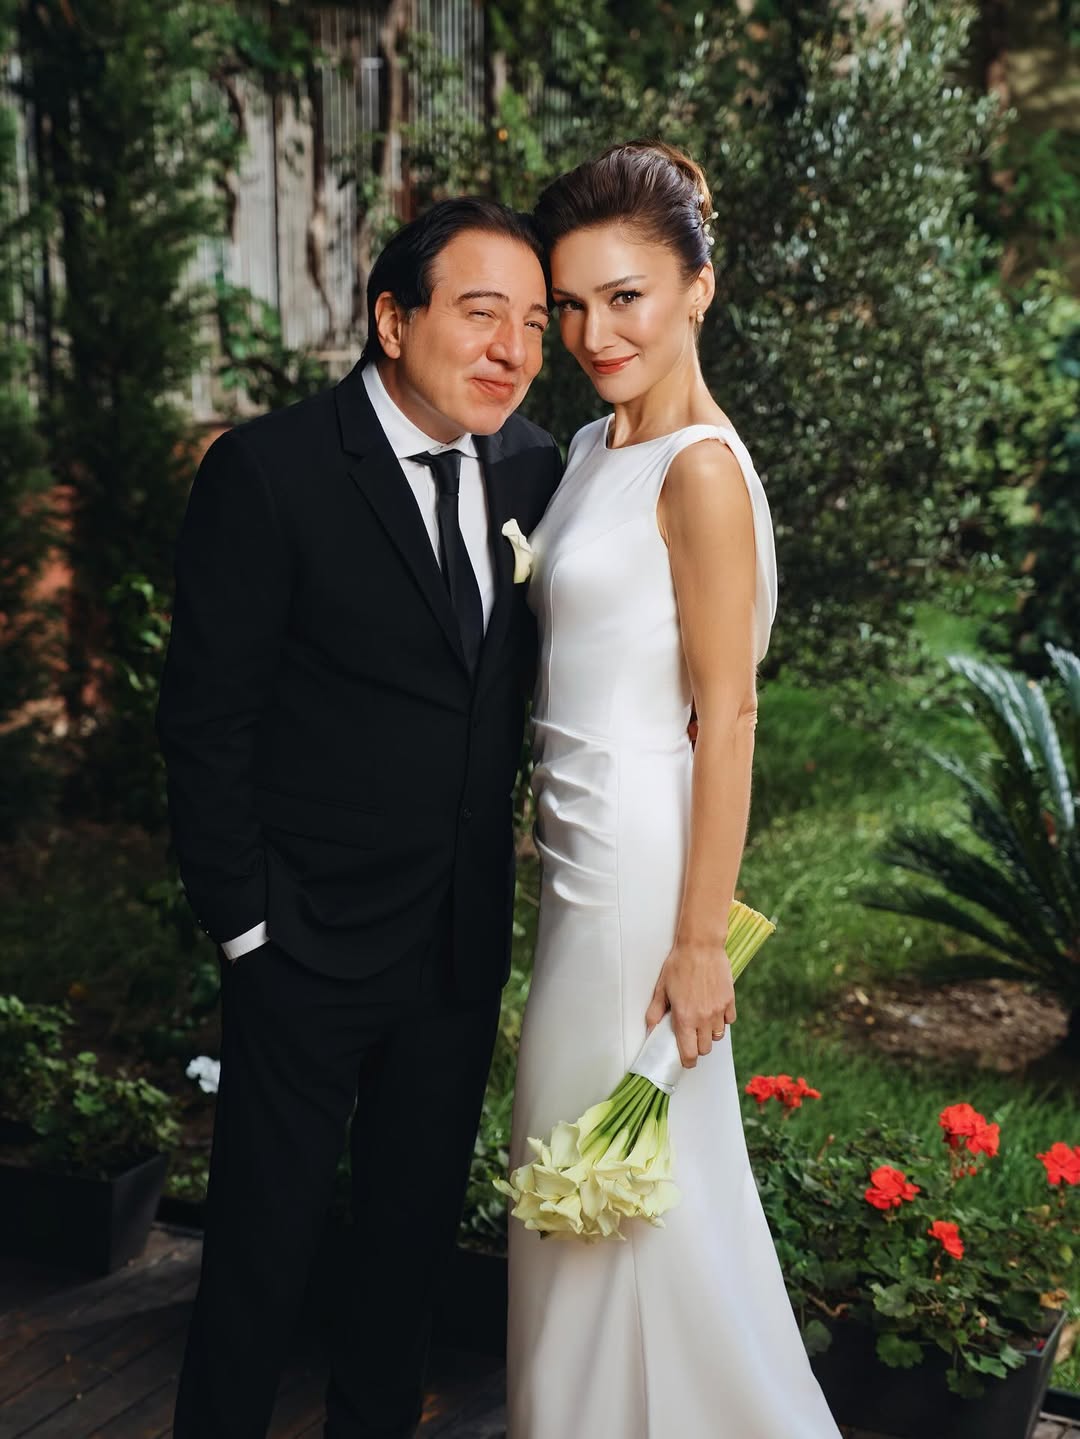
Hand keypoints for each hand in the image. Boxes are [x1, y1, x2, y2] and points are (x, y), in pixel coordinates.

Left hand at [644, 940, 735, 1067]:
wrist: (700, 946)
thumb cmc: (679, 965)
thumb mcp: (661, 989)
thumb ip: (655, 1013)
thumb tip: (650, 1031)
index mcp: (685, 1018)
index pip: (690, 1053)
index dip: (687, 1061)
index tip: (686, 1060)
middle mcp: (703, 1018)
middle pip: (705, 1049)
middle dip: (698, 1047)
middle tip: (691, 1037)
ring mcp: (718, 1010)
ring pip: (718, 1036)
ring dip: (709, 1034)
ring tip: (701, 1022)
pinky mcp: (729, 1001)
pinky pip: (728, 1021)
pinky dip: (722, 1021)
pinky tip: (713, 1011)